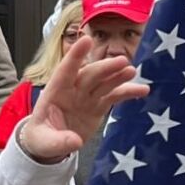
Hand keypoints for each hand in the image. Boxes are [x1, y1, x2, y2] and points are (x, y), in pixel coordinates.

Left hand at [21, 35, 147, 162]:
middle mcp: (73, 90)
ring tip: (132, 71)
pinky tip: (143, 90)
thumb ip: (58, 142)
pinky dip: (127, 92)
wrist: (50, 144)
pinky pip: (114, 96)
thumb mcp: (44, 143)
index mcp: (55, 92)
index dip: (75, 56)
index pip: (65, 71)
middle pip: (90, 75)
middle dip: (105, 68)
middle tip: (122, 62)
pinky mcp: (98, 106)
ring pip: (104, 82)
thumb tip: (75, 142)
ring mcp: (86, 97)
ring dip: (118, 76)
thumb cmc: (41, 138)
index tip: (87, 40)